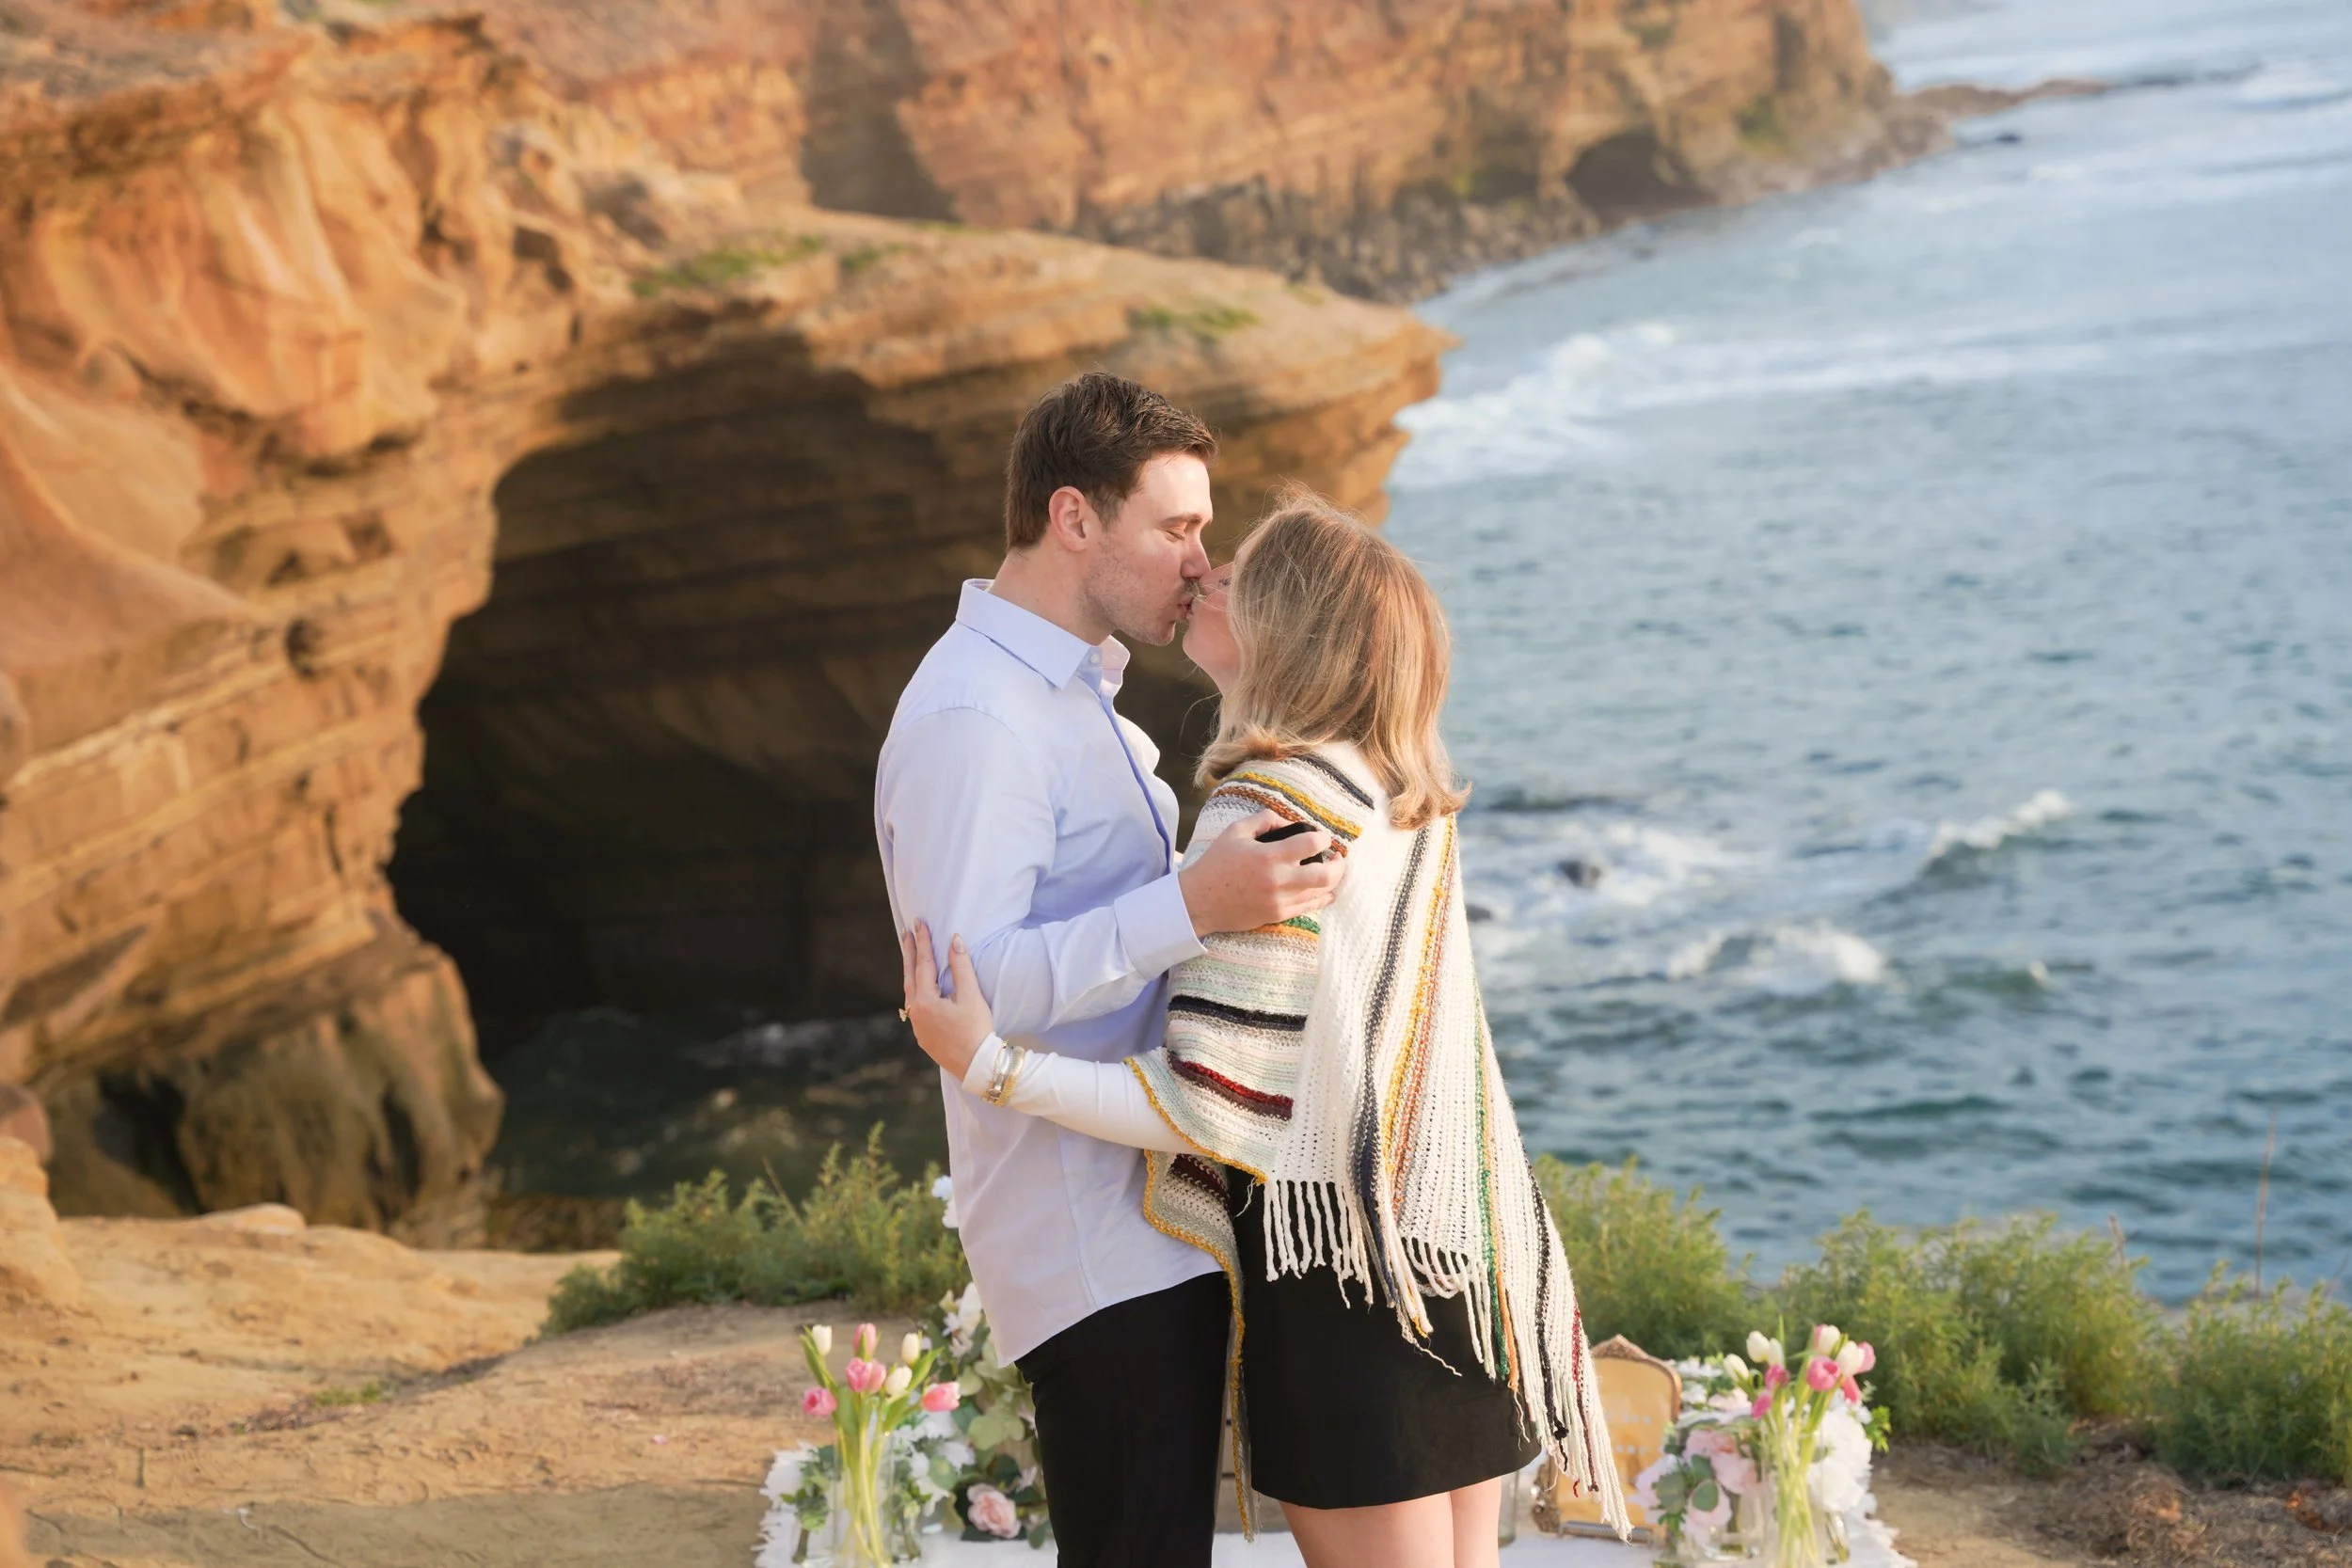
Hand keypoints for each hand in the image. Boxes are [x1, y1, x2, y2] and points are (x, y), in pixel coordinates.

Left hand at [899, 922, 995, 1078]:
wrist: (978, 1065)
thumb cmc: (977, 1029)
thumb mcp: (972, 996)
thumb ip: (962, 966)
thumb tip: (955, 940)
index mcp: (926, 1001)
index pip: (923, 964)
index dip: (922, 942)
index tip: (919, 923)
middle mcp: (916, 1012)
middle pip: (910, 976)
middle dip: (908, 952)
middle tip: (905, 932)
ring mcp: (917, 1026)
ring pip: (910, 992)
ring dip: (910, 972)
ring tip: (909, 955)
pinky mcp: (923, 1036)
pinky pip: (914, 1006)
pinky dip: (915, 990)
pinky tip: (919, 988)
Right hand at [1177, 809, 1345, 936]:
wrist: (1199, 901)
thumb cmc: (1216, 863)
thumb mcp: (1236, 831)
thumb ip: (1265, 819)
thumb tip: (1290, 822)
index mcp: (1268, 856)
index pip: (1311, 845)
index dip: (1324, 837)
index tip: (1322, 836)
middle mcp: (1278, 881)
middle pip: (1326, 875)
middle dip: (1339, 864)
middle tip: (1338, 856)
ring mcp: (1279, 902)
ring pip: (1321, 893)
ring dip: (1333, 880)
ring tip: (1333, 870)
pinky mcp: (1277, 916)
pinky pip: (1309, 908)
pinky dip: (1323, 897)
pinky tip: (1326, 890)